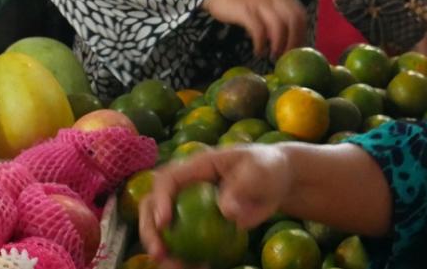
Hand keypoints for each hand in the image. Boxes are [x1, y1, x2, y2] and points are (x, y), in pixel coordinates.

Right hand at [140, 146, 293, 262]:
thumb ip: (243, 187)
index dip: (160, 200)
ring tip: (177, 267)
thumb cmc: (266, 168)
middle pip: (153, 205)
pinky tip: (198, 267)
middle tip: (159, 253)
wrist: (276, 181)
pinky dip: (184, 257)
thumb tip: (226, 211)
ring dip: (163, 250)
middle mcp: (186, 186)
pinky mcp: (198, 225)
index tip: (164, 223)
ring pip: (164, 229)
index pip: (168, 180)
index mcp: (196, 167)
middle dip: (150, 229)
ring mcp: (189, 207)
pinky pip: (184, 242)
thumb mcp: (259, 172)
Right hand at [203, 0, 306, 59]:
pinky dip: (261, 44)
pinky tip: (258, 51)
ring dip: (278, 45)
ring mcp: (260, 2)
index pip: (301, 15)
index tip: (296, 50)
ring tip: (272, 56)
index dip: (301, 35)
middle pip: (294, 20)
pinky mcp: (245, 10)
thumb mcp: (268, 4)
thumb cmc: (247, 3)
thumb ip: (280, 17)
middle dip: (293, 42)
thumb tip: (293, 42)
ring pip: (278, 26)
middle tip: (286, 56)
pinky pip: (259, 30)